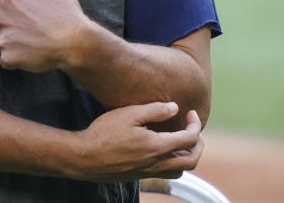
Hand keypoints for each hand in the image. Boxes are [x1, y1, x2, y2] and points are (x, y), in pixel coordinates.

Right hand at [71, 103, 203, 182]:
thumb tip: (175, 108)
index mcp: (157, 147)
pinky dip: (173, 162)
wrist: (85, 158)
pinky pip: (167, 173)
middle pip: (192, 160)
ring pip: (181, 170)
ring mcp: (149, 172)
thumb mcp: (128, 114)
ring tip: (180, 140)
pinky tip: (162, 149)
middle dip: (198, 144)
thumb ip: (154, 110)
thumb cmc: (104, 133)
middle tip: (192, 129)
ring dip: (187, 156)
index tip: (189, 113)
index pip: (189, 139)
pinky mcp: (140, 176)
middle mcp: (157, 163)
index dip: (194, 124)